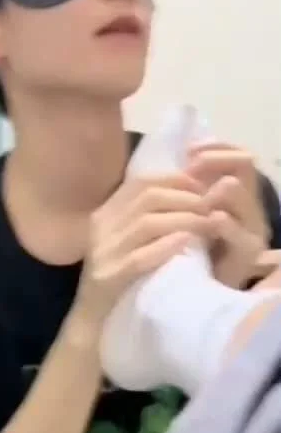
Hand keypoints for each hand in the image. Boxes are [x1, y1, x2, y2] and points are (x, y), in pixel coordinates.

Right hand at [73, 173, 209, 327]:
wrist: (91, 323)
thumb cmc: (119, 280)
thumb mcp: (127, 242)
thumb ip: (147, 219)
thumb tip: (189, 196)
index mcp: (106, 214)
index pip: (140, 182)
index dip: (173, 179)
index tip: (201, 185)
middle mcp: (101, 227)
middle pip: (146, 198)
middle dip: (184, 198)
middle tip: (211, 205)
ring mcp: (102, 252)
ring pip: (145, 224)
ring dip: (183, 219)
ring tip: (208, 223)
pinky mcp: (107, 278)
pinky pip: (138, 258)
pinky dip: (165, 246)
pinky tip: (186, 242)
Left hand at [188, 143, 269, 287]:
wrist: (201, 285)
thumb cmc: (195, 241)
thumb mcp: (194, 207)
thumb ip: (193, 184)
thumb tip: (181, 152)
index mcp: (238, 190)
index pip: (238, 155)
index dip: (216, 147)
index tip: (190, 149)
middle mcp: (250, 204)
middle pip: (244, 167)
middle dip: (214, 161)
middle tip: (189, 167)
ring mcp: (252, 229)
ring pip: (243, 197)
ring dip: (219, 189)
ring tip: (201, 187)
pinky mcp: (248, 254)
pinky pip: (240, 234)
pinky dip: (225, 224)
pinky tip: (213, 218)